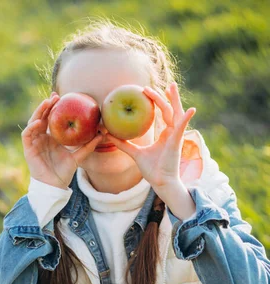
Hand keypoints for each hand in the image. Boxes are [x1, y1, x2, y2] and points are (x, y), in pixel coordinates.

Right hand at [22, 92, 102, 188]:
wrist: (54, 186)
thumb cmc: (64, 172)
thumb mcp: (78, 156)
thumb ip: (88, 145)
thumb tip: (102, 133)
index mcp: (51, 137)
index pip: (51, 118)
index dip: (54, 107)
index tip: (62, 97)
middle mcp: (41, 137)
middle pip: (41, 117)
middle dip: (46, 105)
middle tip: (55, 96)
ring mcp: (34, 142)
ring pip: (33, 122)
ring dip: (38, 112)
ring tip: (46, 104)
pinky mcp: (28, 149)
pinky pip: (27, 135)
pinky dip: (31, 127)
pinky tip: (38, 122)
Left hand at [106, 82, 196, 218]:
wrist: (161, 182)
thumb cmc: (152, 169)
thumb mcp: (135, 153)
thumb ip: (123, 144)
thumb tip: (108, 134)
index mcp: (165, 134)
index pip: (162, 114)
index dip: (158, 102)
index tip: (148, 92)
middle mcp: (172, 133)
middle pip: (170, 110)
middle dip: (165, 96)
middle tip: (157, 85)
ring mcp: (176, 136)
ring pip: (175, 113)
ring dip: (173, 100)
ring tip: (170, 87)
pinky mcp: (177, 142)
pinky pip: (182, 127)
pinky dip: (186, 118)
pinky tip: (191, 109)